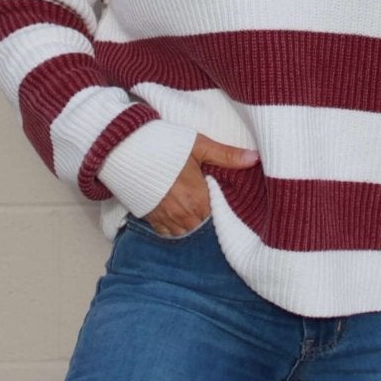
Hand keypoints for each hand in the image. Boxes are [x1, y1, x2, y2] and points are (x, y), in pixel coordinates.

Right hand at [140, 132, 259, 234]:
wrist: (126, 150)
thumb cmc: (165, 146)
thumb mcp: (199, 146)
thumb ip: (227, 155)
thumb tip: (254, 158)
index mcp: (199, 199)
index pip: (219, 217)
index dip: (222, 212)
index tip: (223, 205)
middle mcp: (184, 214)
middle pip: (204, 228)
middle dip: (208, 221)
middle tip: (209, 209)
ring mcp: (166, 219)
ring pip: (186, 233)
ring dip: (192, 226)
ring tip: (194, 214)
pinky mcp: (151, 219)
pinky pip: (168, 234)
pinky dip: (174, 229)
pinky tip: (178, 219)